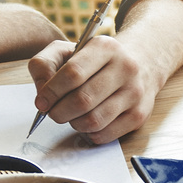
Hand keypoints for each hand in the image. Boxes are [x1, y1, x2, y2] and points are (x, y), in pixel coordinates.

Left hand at [28, 35, 163, 144]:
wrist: (140, 63)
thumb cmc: (95, 60)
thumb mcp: (67, 50)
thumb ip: (44, 65)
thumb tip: (42, 96)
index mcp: (105, 47)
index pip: (73, 73)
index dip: (51, 92)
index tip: (41, 102)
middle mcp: (125, 68)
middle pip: (83, 100)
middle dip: (59, 112)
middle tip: (54, 112)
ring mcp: (135, 93)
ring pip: (94, 121)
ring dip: (74, 123)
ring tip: (72, 116)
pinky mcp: (139, 114)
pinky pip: (105, 135)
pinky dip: (89, 134)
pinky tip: (87, 122)